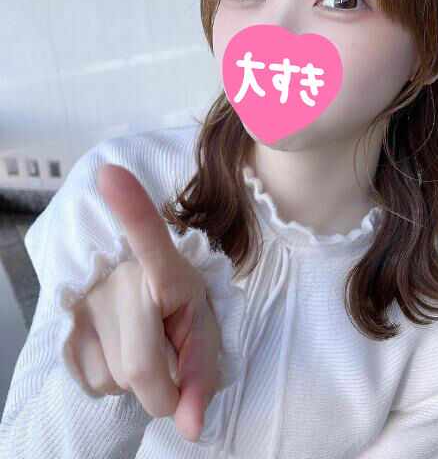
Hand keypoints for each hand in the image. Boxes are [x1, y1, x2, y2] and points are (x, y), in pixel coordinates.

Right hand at [68, 163, 221, 442]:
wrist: (143, 290)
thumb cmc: (182, 305)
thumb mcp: (205, 329)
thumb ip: (203, 376)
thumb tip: (192, 429)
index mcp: (164, 267)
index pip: (148, 236)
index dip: (131, 208)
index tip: (110, 173)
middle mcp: (117, 277)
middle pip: (141, 369)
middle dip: (163, 384)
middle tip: (169, 348)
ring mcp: (86, 299)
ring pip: (115, 380)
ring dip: (136, 377)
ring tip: (143, 338)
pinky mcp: (66, 321)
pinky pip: (93, 380)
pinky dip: (113, 377)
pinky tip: (120, 344)